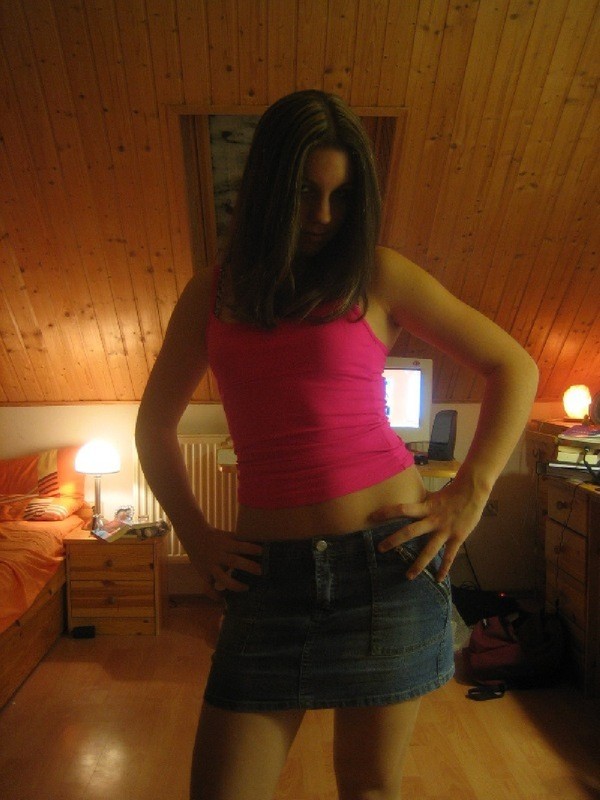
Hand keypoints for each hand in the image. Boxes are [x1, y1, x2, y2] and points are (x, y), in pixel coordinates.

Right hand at [184, 523, 262, 600]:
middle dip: (248, 567)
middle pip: (234, 561)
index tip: (262, 552)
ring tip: (246, 588)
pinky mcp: (204, 574)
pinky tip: (222, 599)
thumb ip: (240, 542)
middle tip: (260, 571)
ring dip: (234, 585)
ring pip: (222, 578)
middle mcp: (219, 555)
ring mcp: (211, 566)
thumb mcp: (228, 536)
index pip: (240, 546)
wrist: (194, 536)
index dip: (251, 549)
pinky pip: (207, 587)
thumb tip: (260, 546)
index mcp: (226, 544)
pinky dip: (214, 594)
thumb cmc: (216, 537)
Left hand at [369, 482, 486, 581]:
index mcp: (426, 507)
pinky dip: (444, 568)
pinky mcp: (457, 538)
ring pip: (429, 550)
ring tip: (408, 577)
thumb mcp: (432, 496)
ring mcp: (445, 530)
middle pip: (410, 531)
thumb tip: (406, 497)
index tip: (372, 517)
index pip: (402, 509)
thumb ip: (421, 502)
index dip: (387, 512)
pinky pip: (449, 556)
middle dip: (395, 540)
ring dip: (418, 564)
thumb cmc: (451, 493)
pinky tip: (438, 579)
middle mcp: (433, 520)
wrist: (472, 491)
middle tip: (379, 549)